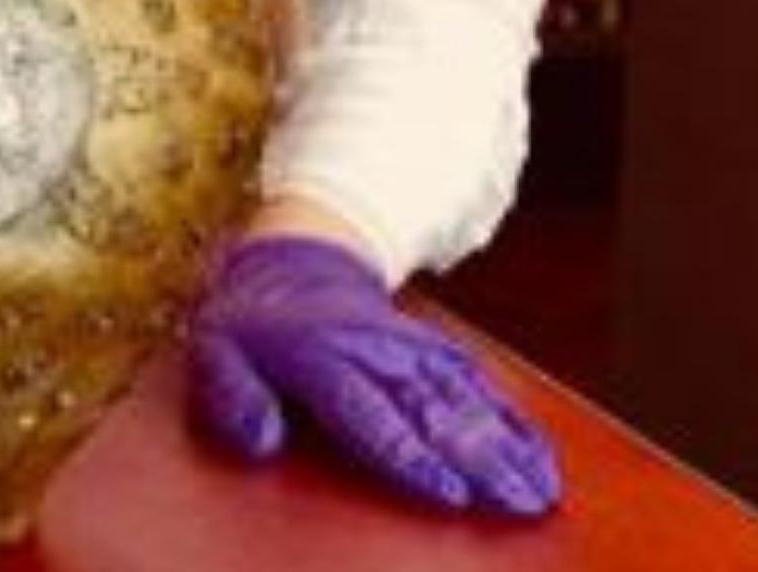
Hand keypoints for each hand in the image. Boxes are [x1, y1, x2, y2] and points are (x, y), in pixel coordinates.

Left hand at [184, 234, 560, 516]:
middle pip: (435, 414)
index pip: (372, 417)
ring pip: (466, 400)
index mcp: (321, 359)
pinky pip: (476, 382)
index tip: (450, 493)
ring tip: (542, 484)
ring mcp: (410, 350)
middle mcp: (376, 354)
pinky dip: (510, 415)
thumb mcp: (215, 351)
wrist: (294, 256)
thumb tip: (261, 441)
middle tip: (521, 500)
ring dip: (507, 444)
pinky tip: (536, 448)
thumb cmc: (251, 320)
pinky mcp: (431, 350)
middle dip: (481, 461)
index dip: (412, 457)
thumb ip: (233, 398)